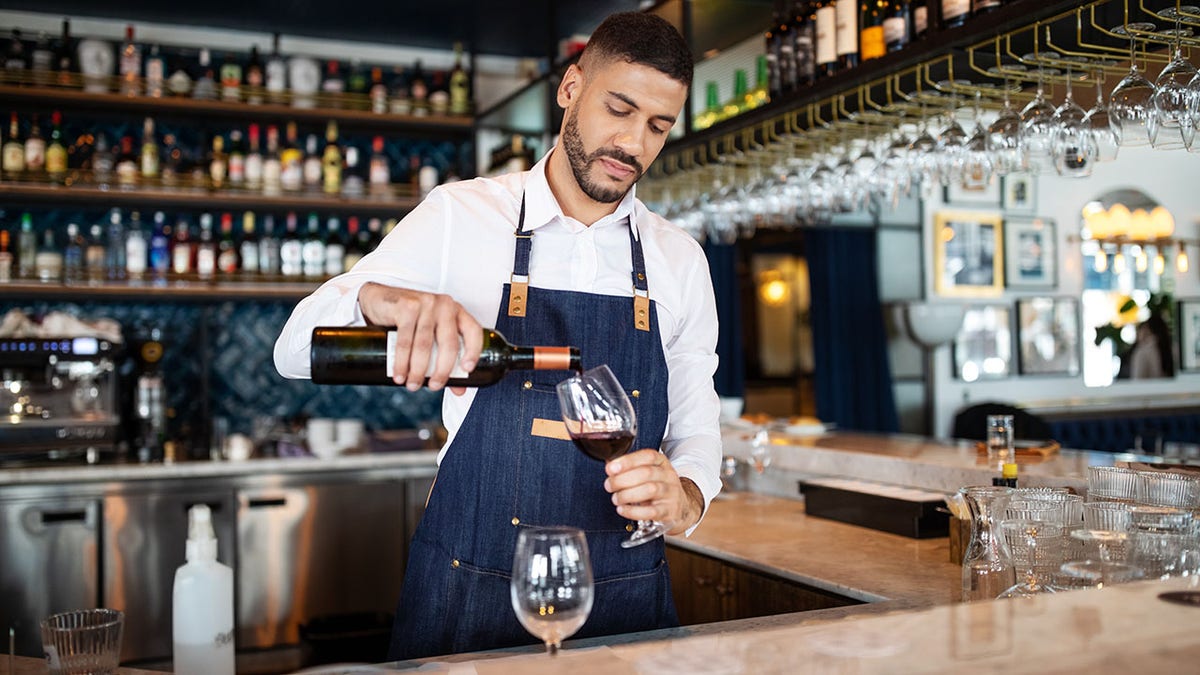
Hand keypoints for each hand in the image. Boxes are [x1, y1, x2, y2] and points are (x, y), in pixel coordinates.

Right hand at [357, 282, 481, 393]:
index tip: (467, 369)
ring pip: (424, 345)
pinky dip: (401, 361)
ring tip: (412, 385)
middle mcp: (444, 306)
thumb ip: (445, 359)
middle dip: (442, 370)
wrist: (378, 299)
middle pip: (449, 343)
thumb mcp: (431, 335)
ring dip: (418, 370)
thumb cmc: (409, 320)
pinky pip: (405, 340)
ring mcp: (426, 304)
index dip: (473, 351)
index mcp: (457, 312)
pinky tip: (399, 374)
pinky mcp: (406, 307)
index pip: (473, 331)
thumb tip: (459, 389)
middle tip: (434, 386)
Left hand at [604, 449, 703, 534]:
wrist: (680, 507)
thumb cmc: (658, 487)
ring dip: (627, 495)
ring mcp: (670, 494)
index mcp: (662, 462)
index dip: (628, 461)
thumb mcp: (648, 472)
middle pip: (646, 473)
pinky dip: (633, 511)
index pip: (648, 456)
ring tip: (616, 498)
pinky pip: (651, 511)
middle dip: (622, 479)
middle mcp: (668, 476)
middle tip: (609, 486)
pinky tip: (622, 509)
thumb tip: (610, 467)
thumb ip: (629, 468)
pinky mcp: (669, 512)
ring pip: (650, 490)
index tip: (611, 468)